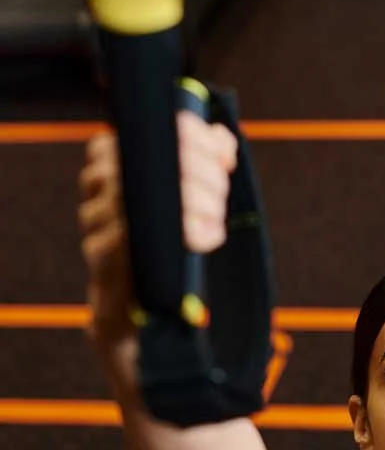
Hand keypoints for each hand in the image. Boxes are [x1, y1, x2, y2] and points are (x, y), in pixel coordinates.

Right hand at [78, 113, 238, 354]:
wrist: (143, 316)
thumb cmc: (168, 251)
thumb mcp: (191, 203)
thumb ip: (205, 164)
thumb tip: (223, 141)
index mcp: (113, 167)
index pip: (141, 133)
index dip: (188, 138)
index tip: (224, 157)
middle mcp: (98, 190)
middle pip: (140, 159)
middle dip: (195, 171)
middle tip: (223, 192)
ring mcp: (96, 225)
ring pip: (134, 195)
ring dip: (189, 204)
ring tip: (216, 218)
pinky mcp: (103, 261)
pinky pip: (130, 236)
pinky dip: (176, 233)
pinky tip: (202, 239)